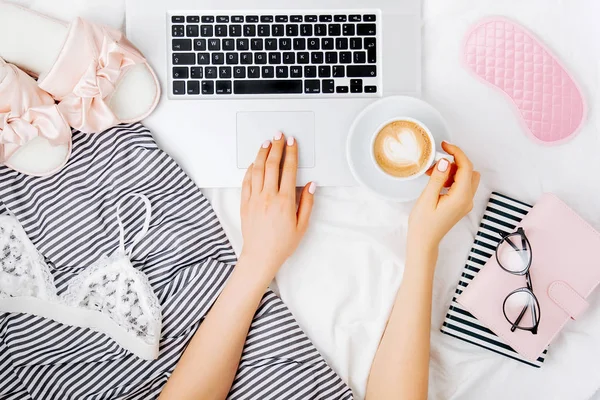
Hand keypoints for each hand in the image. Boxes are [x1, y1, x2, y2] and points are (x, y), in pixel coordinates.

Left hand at [239, 132, 315, 281]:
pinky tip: (255, 163)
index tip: (292, 143)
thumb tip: (311, 185)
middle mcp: (268, 196)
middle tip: (279, 136)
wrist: (260, 256)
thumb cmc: (282, 244)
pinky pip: (246, 181)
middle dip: (276, 147)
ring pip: (257, 169)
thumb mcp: (302, 225)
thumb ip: (307, 203)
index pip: (289, 170)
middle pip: (272, 164)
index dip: (291, 153)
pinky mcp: (244, 203)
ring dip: (262, 153)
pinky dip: (251, 169)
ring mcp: (254, 199)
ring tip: (266, 143)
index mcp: (284, 201)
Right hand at [408, 142, 479, 251]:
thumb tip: (445, 161)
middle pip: (469, 171)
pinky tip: (437, 182)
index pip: (466, 167)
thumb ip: (438, 178)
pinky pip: (462, 186)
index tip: (444, 145)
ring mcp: (465, 203)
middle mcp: (467, 200)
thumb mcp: (427, 198)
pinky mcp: (461, 205)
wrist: (424, 242)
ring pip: (467, 177)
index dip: (456, 153)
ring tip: (433, 174)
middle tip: (436, 164)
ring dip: (453, 171)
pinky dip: (452, 179)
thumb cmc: (423, 224)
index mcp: (461, 197)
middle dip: (454, 162)